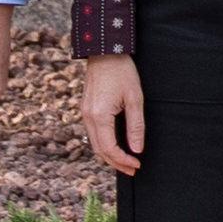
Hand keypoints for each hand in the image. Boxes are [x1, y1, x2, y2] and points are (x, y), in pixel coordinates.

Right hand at [79, 53, 146, 177]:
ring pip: (95, 143)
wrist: (104, 52)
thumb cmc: (122, 72)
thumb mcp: (135, 98)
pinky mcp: (86, 109)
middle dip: (116, 163)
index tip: (137, 165)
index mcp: (99, 116)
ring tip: (126, 161)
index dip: (123, 160)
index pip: (109, 149)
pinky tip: (116, 145)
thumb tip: (137, 149)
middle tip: (132, 169)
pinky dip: (104, 144)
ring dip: (109, 155)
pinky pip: (93, 133)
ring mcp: (84, 113)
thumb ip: (136, 126)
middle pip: (99, 150)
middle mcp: (88, 117)